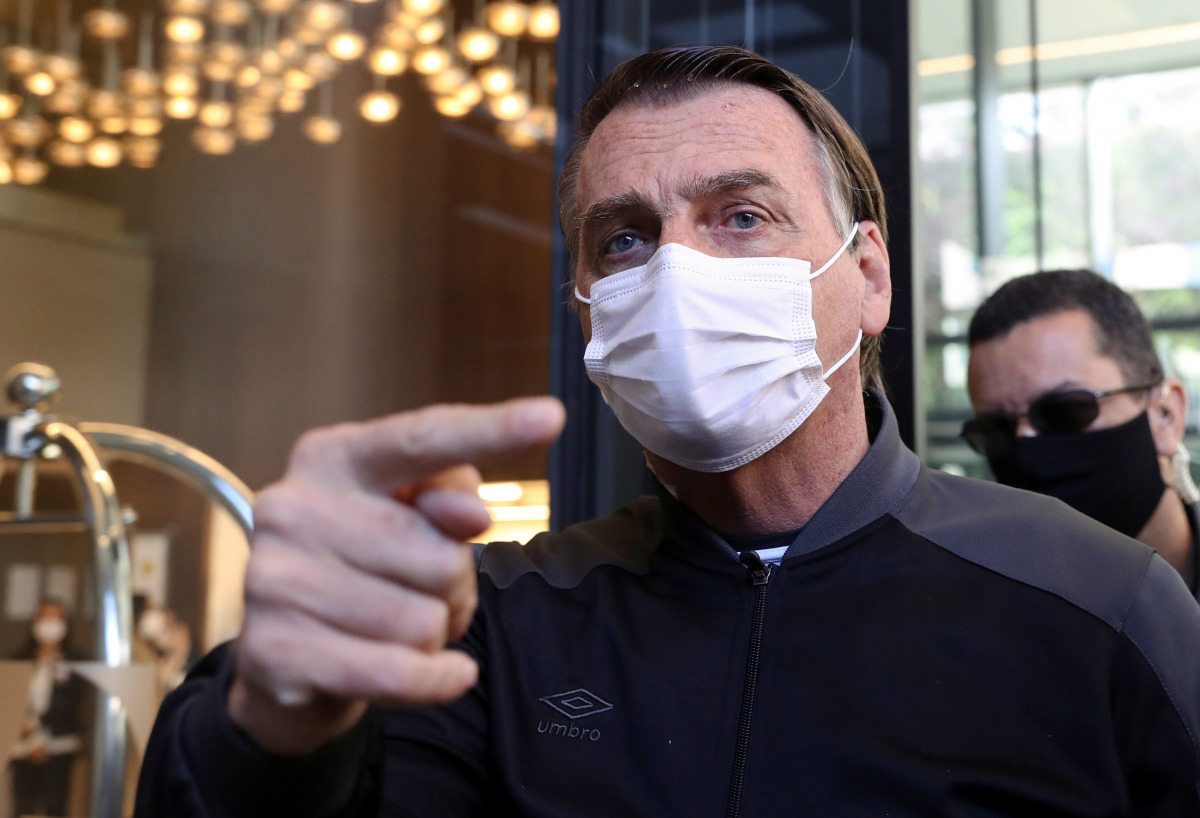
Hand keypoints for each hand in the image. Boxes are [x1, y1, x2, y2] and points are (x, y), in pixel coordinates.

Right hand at [229, 397, 565, 754]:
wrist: (285, 650)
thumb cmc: (365, 562)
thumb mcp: (409, 511)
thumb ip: (450, 493)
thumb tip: (469, 514)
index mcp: (332, 456)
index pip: (423, 440)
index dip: (491, 431)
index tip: (551, 417)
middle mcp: (293, 507)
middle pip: (441, 554)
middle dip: (454, 586)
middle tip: (424, 592)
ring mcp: (276, 581)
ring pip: (423, 622)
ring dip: (434, 634)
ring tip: (399, 627)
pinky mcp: (276, 653)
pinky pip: (400, 673)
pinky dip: (436, 680)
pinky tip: (442, 673)